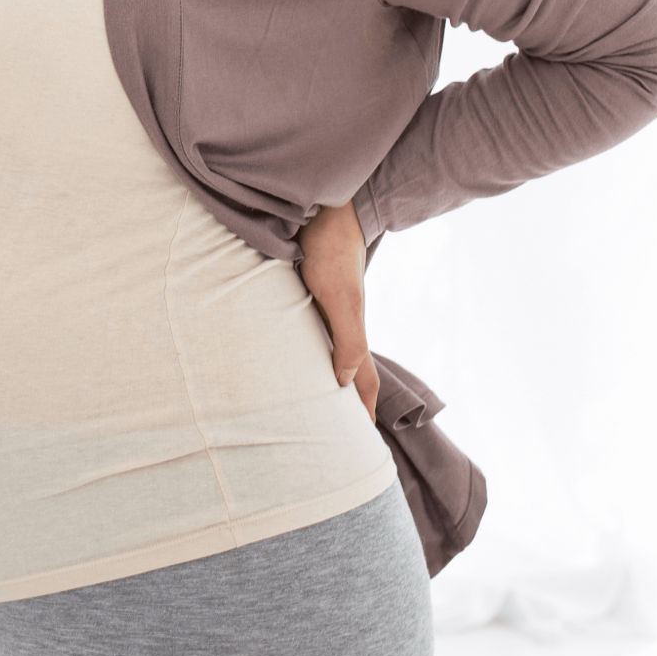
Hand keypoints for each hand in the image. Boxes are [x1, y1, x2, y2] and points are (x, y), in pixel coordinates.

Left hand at [298, 198, 379, 420]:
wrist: (323, 210)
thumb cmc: (330, 253)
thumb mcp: (339, 299)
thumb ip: (348, 339)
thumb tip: (345, 384)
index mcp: (352, 331)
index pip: (363, 381)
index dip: (364, 412)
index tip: (364, 445)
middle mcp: (341, 323)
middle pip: (350, 371)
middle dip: (349, 402)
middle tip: (340, 435)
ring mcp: (326, 309)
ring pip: (329, 352)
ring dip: (328, 378)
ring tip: (316, 404)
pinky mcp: (308, 293)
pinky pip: (310, 334)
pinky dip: (308, 352)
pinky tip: (292, 353)